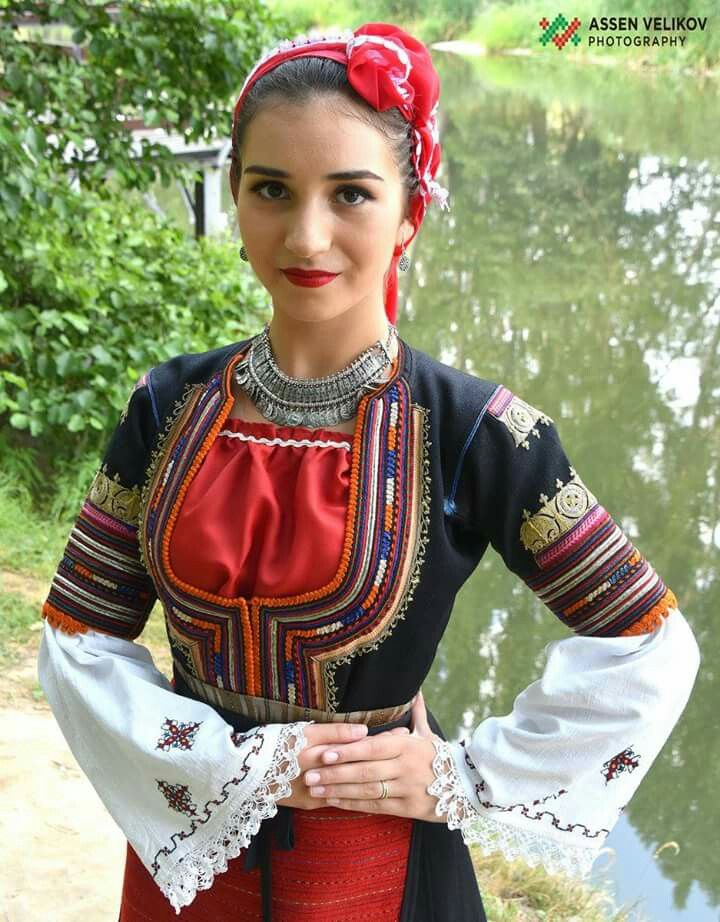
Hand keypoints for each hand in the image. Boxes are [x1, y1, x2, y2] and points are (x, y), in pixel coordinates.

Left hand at [296, 689, 446, 821]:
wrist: (468, 786)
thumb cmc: (441, 756)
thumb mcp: (428, 734)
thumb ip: (417, 713)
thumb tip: (415, 690)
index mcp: (407, 746)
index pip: (372, 748)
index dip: (348, 751)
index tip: (326, 752)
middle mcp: (405, 768)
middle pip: (365, 771)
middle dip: (335, 773)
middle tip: (310, 774)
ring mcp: (406, 789)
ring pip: (366, 790)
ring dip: (338, 790)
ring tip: (315, 788)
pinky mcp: (407, 809)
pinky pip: (376, 807)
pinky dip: (353, 804)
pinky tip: (334, 801)